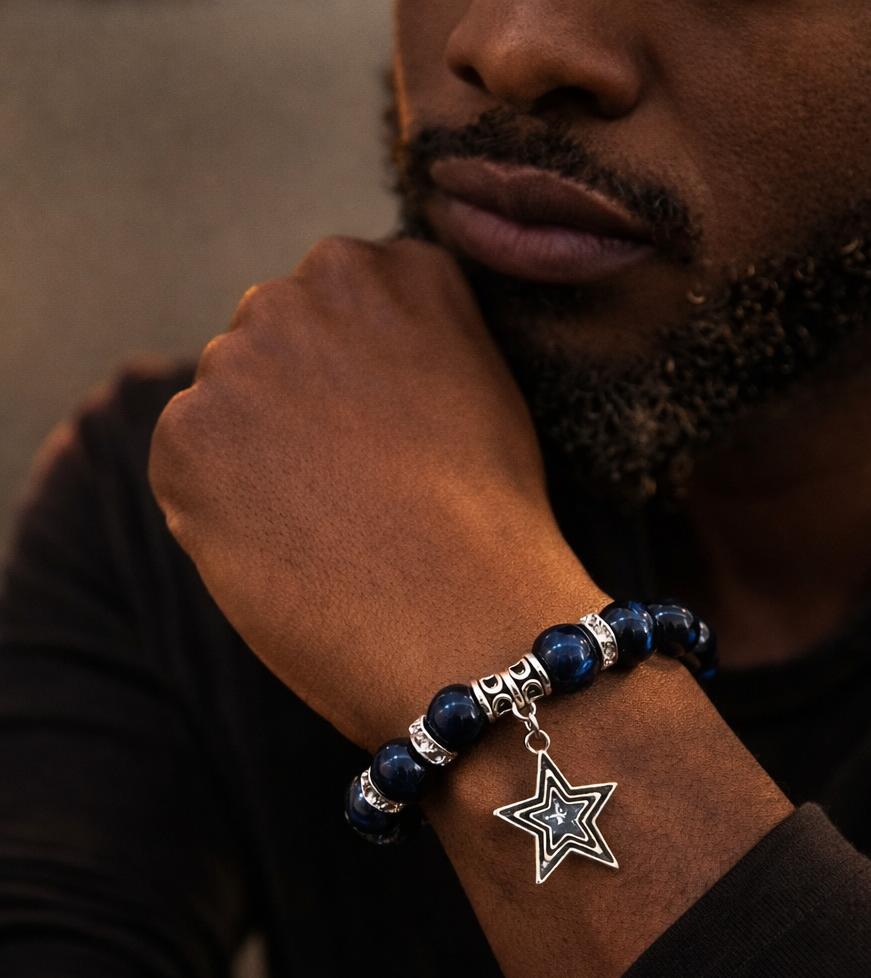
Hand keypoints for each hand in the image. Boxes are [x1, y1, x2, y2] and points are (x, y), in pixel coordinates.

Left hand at [149, 238, 602, 749]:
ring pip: (227, 403)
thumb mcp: (480, 394)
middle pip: (274, 342)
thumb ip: (409, 347)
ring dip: (253, 457)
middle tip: (349, 494)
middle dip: (294, 407)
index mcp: (396, 271)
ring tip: (324, 528)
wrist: (464, 618)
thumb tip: (343, 371)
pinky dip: (216, 508)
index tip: (390, 445)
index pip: (339, 306)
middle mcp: (314, 286)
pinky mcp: (189, 429)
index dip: (357, 388)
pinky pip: (185, 463)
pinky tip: (284, 548)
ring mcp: (245, 353)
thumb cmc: (490, 532)